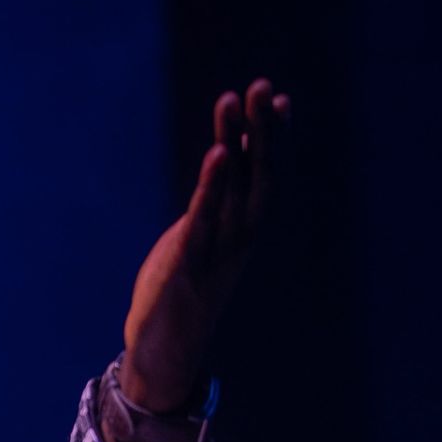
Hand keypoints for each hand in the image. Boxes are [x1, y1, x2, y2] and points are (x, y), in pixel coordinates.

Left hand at [122, 78, 290, 411]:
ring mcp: (215, 251)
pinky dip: (212, 186)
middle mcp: (235, 238)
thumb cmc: (179, 294)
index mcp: (239, 232)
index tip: (279, 98)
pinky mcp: (187, 265)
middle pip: (255, 175)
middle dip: (261, 130)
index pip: (261, 176)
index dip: (271, 139)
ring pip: (232, 189)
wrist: (162, 355)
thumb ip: (210, 210)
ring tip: (236, 102)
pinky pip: (204, 218)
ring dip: (235, 142)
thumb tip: (219, 174)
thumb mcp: (198, 244)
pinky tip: (219, 153)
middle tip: (262, 86)